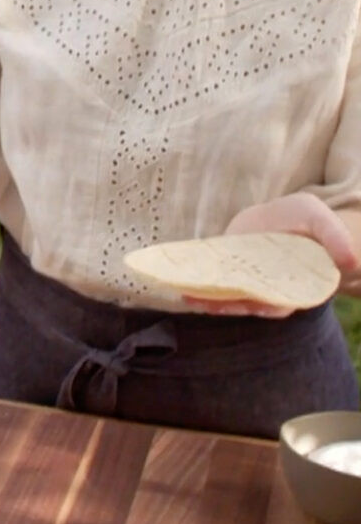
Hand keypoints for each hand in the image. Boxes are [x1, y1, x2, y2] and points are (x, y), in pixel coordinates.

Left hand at [184, 192, 358, 316]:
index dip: (271, 304)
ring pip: (229, 297)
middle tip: (207, 302)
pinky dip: (199, 287)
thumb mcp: (319, 219)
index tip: (255, 303)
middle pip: (250, 302)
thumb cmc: (304, 220)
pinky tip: (180, 286)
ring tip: (186, 294)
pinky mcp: (229, 273)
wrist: (281, 218)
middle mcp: (270, 290)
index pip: (284, 300)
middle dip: (229, 304)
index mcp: (296, 284)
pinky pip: (214, 285)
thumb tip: (350, 261)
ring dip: (208, 298)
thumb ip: (335, 237)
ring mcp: (248, 282)